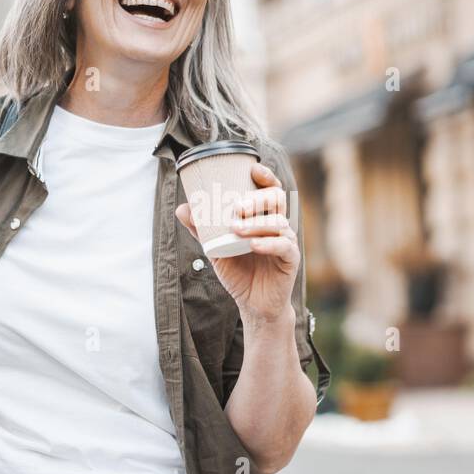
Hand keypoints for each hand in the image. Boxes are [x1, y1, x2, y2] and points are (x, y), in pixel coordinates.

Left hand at [175, 161, 297, 326]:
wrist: (253, 305)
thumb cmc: (239, 272)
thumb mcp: (217, 249)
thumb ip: (202, 230)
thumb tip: (182, 208)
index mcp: (264, 217)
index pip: (270, 190)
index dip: (266, 177)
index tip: (253, 168)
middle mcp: (278, 225)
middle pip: (276, 200)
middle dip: (257, 199)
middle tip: (237, 207)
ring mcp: (287, 241)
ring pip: (278, 222)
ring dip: (256, 223)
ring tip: (237, 229)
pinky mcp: (291, 259)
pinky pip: (284, 246)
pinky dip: (268, 243)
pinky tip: (253, 245)